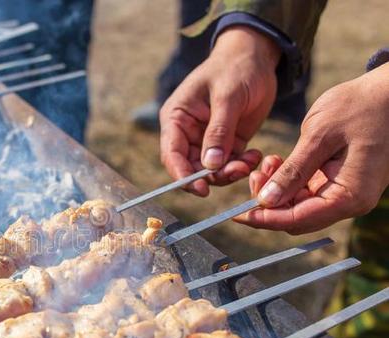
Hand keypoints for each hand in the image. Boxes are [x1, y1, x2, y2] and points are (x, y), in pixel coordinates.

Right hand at [159, 26, 279, 195]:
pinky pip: (230, 164)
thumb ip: (218, 131)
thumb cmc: (235, 68)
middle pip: (191, 167)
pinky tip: (255, 155)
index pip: (172, 154)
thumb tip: (210, 165)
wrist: (257, 56)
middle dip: (212, 175)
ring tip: (249, 161)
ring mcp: (207, 140)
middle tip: (238, 171)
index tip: (201, 189)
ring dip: (229, 172)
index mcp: (177, 118)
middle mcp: (187, 133)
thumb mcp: (227, 97)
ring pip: (211, 170)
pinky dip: (241, 165)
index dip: (182, 175)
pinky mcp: (227, 143)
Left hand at [236, 64, 388, 233]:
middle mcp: (350, 202)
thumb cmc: (360, 106)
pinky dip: (288, 181)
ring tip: (266, 163)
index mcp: (349, 195)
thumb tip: (266, 202)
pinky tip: (276, 162)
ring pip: (299, 206)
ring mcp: (346, 193)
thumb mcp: (319, 135)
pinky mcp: (340, 182)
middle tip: (253, 175)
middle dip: (269, 204)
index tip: (236, 214)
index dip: (264, 219)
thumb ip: (293, 171)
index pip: (298, 220)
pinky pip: (307, 192)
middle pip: (297, 218)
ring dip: (276, 191)